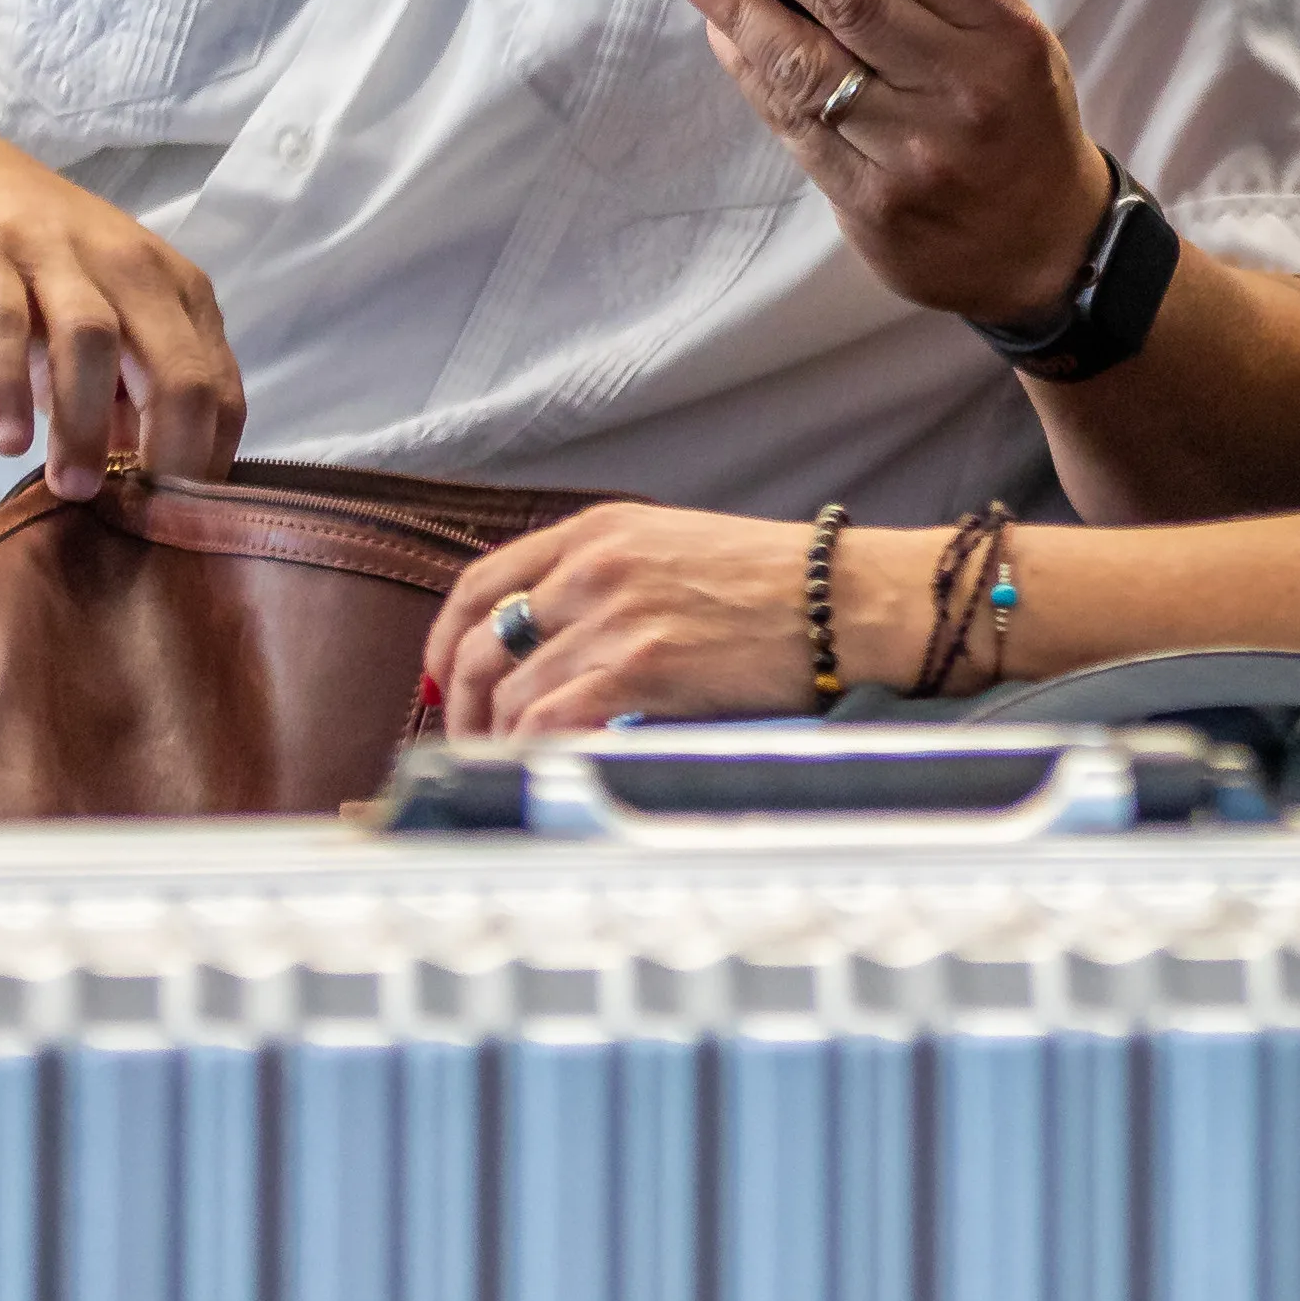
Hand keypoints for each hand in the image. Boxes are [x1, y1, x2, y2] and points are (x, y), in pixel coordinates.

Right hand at [0, 128, 244, 498]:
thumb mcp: (108, 325)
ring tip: (69, 488)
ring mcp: (58, 255)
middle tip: (139, 519)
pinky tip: (6, 439)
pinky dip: (8, 383)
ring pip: (94, 343)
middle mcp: (132, 268)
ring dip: (85, 425)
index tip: (180, 523)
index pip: (220, 388)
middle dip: (168, 451)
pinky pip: (3, 323)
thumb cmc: (43, 273)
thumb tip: (149, 492)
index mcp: (176, 293)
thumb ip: (131, 396)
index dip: (207, 460)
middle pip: (177, 367)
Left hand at [426, 504, 948, 739]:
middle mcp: (594, 566)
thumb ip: (609, 580)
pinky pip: (549, 722)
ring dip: (499, 741)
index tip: (446, 679)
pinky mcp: (642, 668)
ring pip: (510, 692)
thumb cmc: (784, 586)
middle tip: (470, 742)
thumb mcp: (680, 550)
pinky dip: (534, 754)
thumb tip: (548, 644)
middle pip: (480, 642)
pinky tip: (547, 770)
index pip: (482, 581)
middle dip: (462, 704)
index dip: (447, 638)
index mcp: (601, 529)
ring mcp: (615, 616)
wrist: (853, 601)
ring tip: (512, 770)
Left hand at [678, 0, 1107, 325]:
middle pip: (850, 3)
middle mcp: (963, 91)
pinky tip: (726, 36)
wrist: (1045, 250)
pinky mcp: (870, 203)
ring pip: (807, 67)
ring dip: (741, 9)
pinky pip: (795, 126)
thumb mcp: (1014, 45)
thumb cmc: (1019, 122)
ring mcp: (914, 153)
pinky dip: (752, 73)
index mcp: (1007, 38)